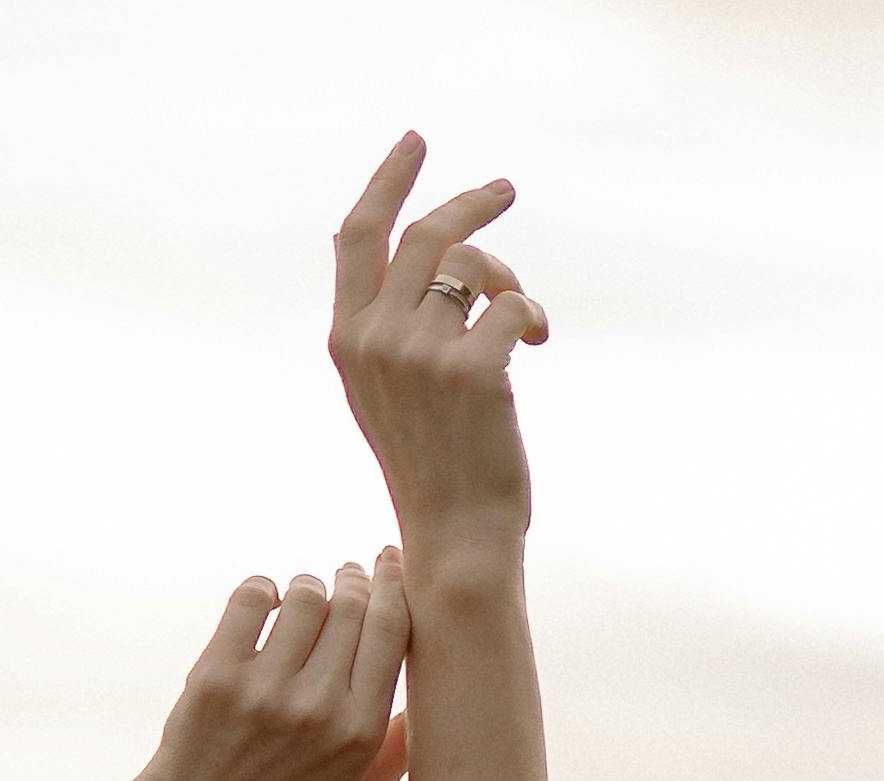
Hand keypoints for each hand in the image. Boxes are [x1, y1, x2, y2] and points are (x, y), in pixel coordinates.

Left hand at [126, 563, 413, 780]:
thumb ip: (403, 744)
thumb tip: (448, 691)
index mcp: (361, 732)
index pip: (392, 631)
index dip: (395, 586)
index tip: (391, 564)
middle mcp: (318, 708)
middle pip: (353, 605)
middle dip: (356, 579)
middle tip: (351, 574)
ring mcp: (265, 689)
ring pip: (306, 595)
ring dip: (311, 585)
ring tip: (308, 595)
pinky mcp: (217, 673)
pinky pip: (252, 598)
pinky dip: (263, 589)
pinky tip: (267, 602)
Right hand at [331, 133, 545, 554]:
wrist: (458, 534)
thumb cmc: (433, 465)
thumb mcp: (383, 391)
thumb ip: (385, 326)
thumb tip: (421, 258)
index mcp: (346, 338)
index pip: (357, 235)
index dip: (387, 181)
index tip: (416, 143)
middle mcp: (375, 338)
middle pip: (426, 235)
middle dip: (471, 204)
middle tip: (504, 188)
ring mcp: (422, 354)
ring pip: (474, 266)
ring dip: (509, 278)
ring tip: (523, 316)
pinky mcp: (474, 371)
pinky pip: (513, 303)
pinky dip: (531, 313)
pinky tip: (537, 339)